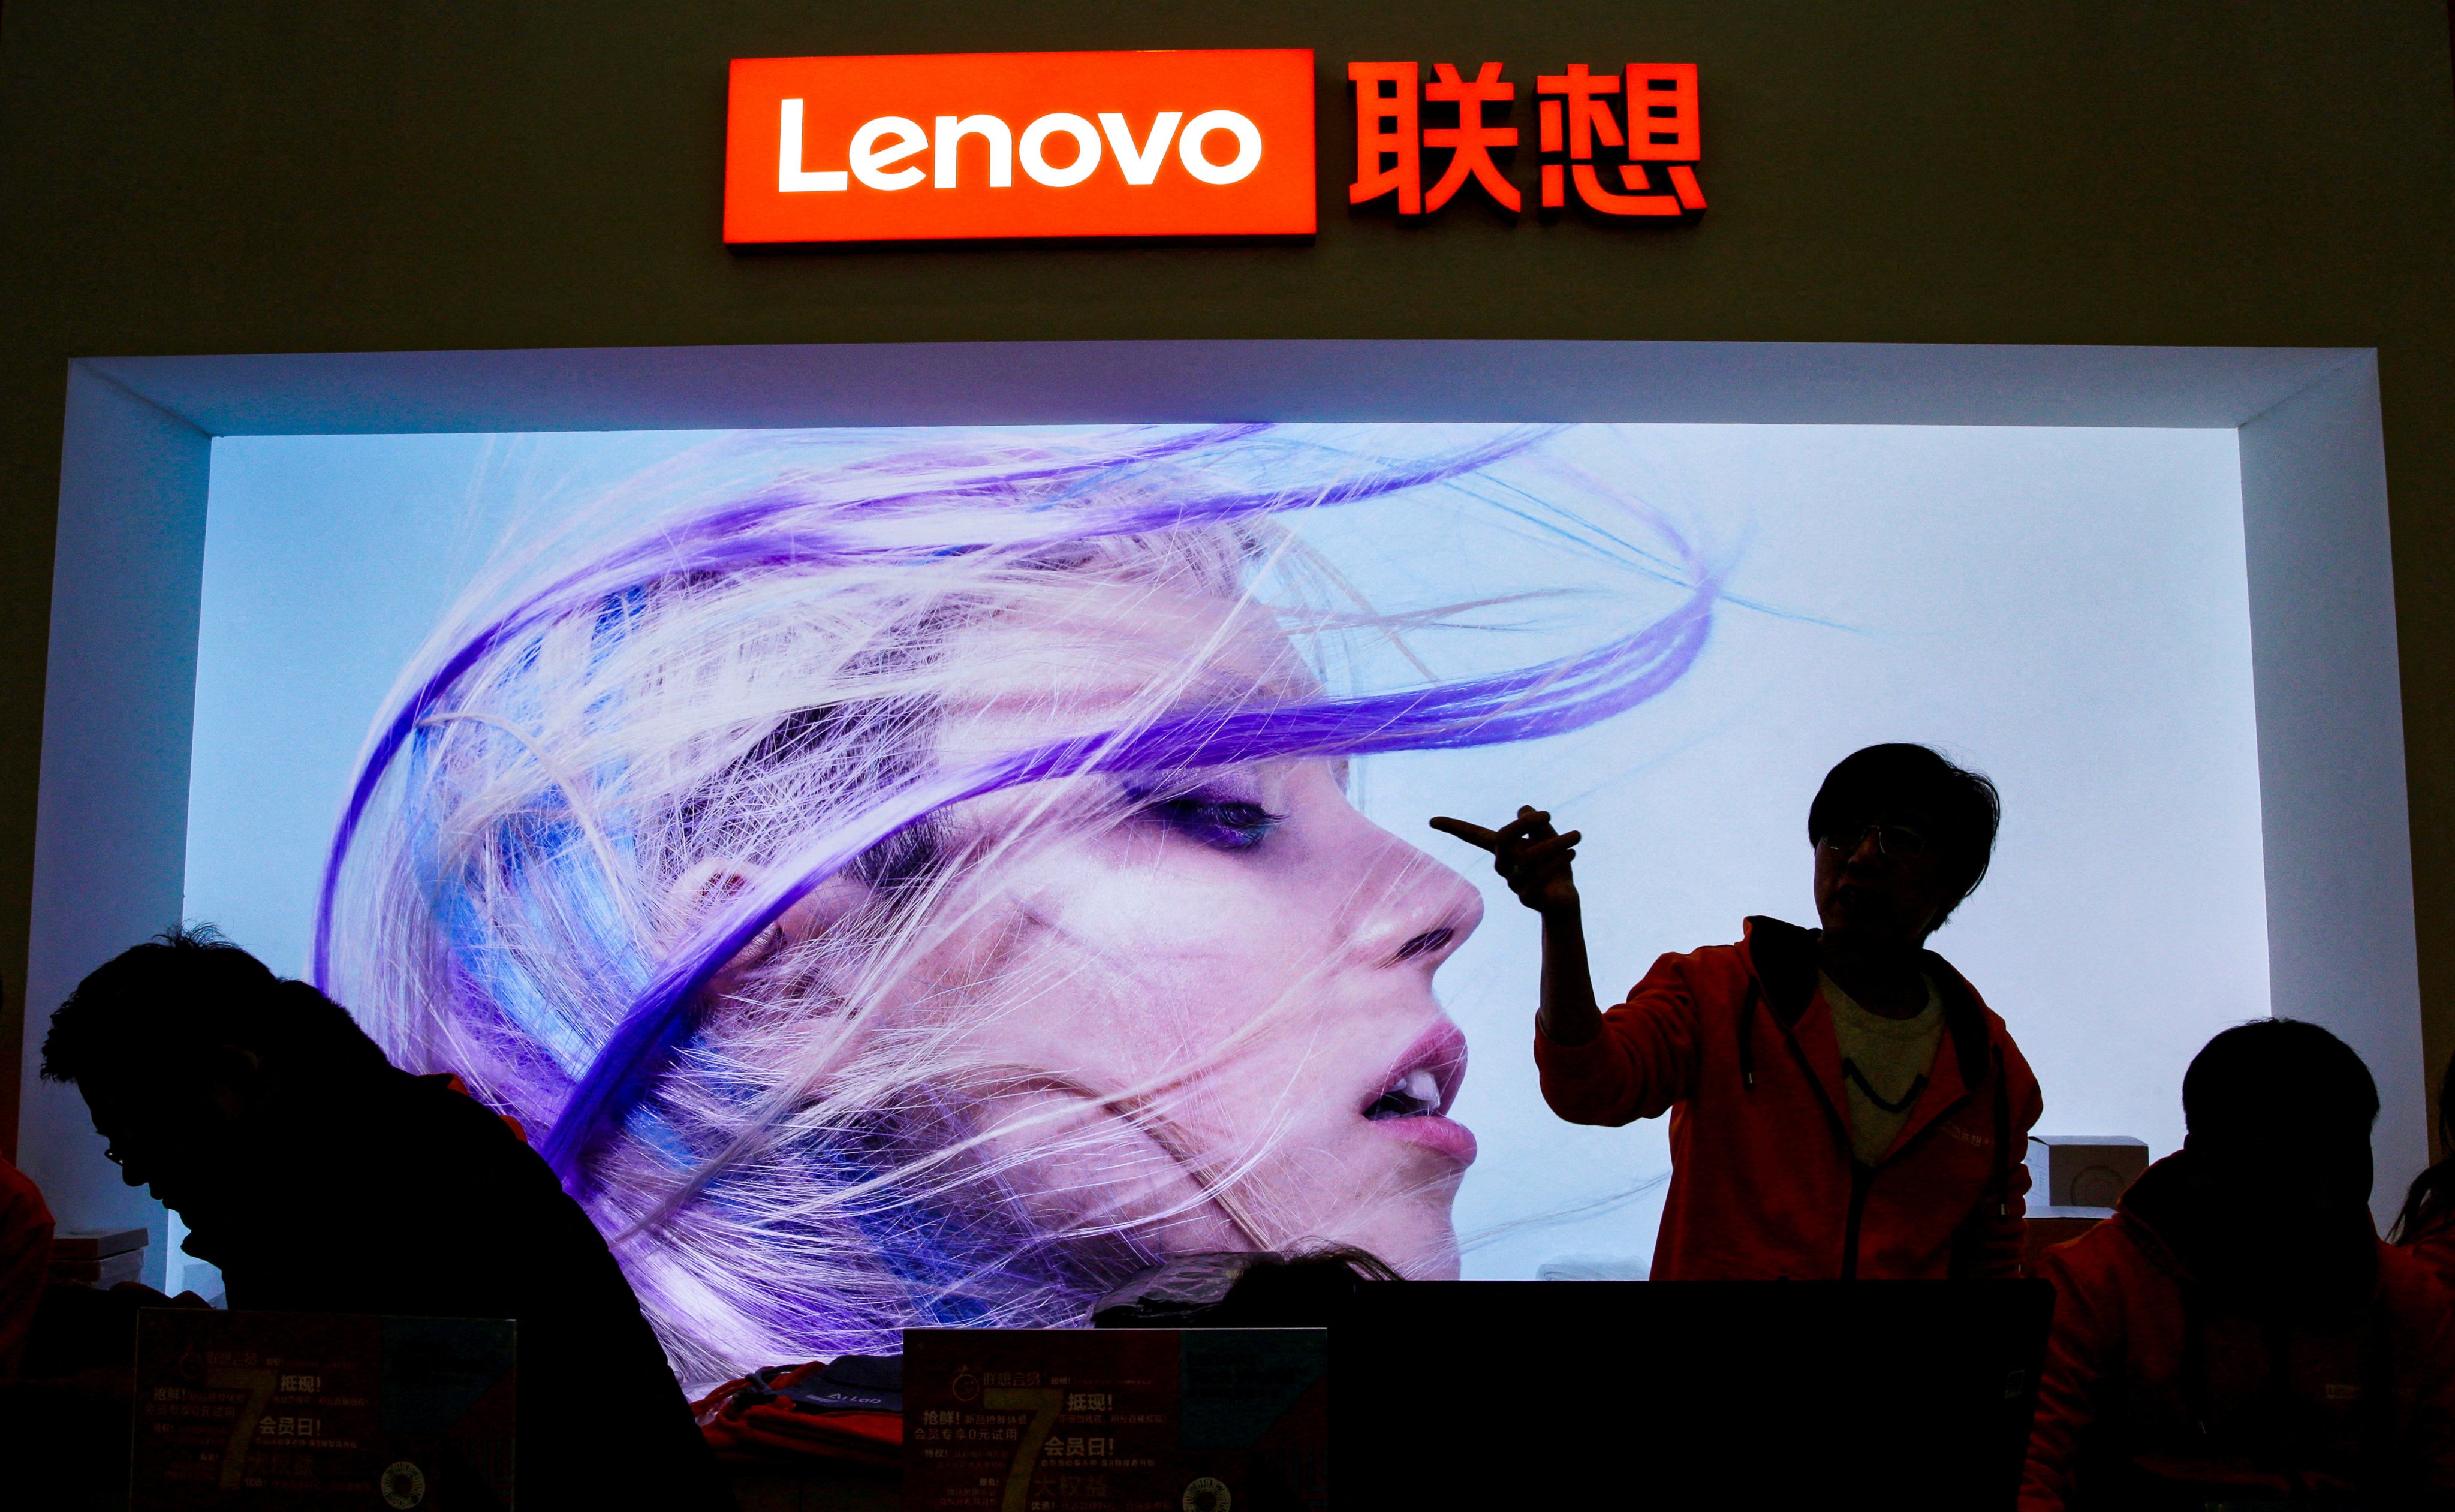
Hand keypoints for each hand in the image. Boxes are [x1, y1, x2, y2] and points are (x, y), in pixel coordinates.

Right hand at [1429, 806, 1581, 913]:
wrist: (1564, 902)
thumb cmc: (1554, 866)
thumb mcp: (1548, 838)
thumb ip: (1537, 824)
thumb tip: (1525, 809)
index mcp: (1503, 850)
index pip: (1474, 836)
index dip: (1454, 828)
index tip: (1432, 821)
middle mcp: (1503, 867)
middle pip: (1502, 840)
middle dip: (1523, 824)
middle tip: (1547, 814)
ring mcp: (1513, 883)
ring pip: (1528, 858)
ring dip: (1555, 843)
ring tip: (1577, 835)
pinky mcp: (1527, 898)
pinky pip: (1539, 877)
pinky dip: (1557, 861)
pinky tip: (1571, 853)